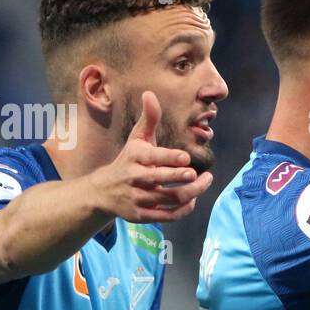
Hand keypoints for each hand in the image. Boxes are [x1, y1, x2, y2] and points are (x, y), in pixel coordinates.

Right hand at [89, 91, 212, 222]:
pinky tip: (193, 199)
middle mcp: (134, 178)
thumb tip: (150, 93)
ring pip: (168, 199)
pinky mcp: (142, 215)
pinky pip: (167, 215)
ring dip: (191, 193)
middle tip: (198, 175)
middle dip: (180, 178)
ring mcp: (138, 198)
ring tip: (206, 181)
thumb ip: (148, 119)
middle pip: (160, 180)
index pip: (153, 158)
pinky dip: (183, 209)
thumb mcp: (136, 139)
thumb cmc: (127, 160)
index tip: (186, 159)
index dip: (170, 159)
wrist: (103, 191)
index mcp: (134, 157)